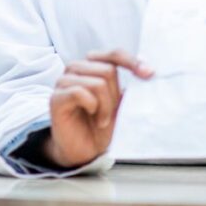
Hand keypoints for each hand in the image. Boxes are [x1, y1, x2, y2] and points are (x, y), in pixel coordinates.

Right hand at [43, 50, 152, 168]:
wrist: (85, 151)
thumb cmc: (102, 126)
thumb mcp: (120, 106)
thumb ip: (129, 88)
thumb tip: (148, 71)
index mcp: (93, 66)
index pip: (114, 54)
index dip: (132, 61)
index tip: (150, 74)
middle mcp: (77, 68)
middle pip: (108, 70)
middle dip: (115, 95)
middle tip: (111, 113)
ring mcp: (64, 81)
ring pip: (96, 83)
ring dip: (106, 106)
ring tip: (103, 119)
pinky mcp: (56, 97)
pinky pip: (79, 93)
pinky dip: (93, 107)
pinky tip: (93, 117)